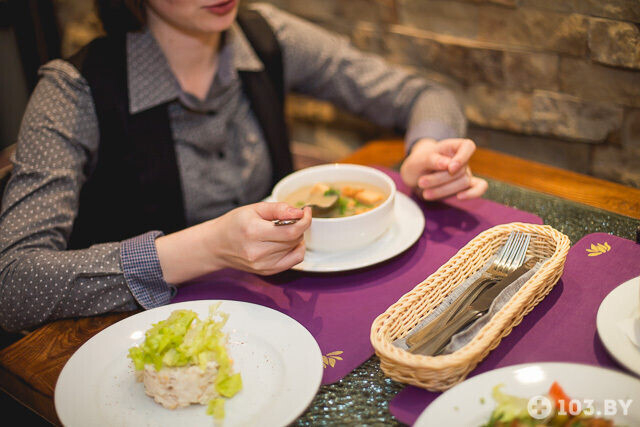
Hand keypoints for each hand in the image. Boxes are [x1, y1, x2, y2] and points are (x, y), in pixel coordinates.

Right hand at [156, 203, 310, 283]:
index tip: (306, 212)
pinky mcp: (267, 272)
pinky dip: (296, 249)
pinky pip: (293, 261)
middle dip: (299, 226)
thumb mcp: (254, 208)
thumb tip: (299, 212)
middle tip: (291, 218)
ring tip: (283, 230)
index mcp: (254, 232)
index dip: (304, 220)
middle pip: (294, 239)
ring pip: (295, 249)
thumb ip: (278, 208)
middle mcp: (258, 252)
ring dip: (296, 238)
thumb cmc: (234, 224)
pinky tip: (288, 242)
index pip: (291, 231)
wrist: (217, 245)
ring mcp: (263, 265)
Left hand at [400, 138, 487, 200]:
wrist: (414, 177)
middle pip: (461, 170)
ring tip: (425, 193)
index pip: (468, 146)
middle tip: (421, 182)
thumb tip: (448, 164)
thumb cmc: (417, 165)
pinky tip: (459, 197)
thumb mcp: (417, 160)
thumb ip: (431, 159)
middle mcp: (461, 160)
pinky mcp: (464, 186)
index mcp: (451, 147)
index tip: (450, 168)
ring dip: (443, 189)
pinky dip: (472, 193)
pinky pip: (478, 188)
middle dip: (439, 179)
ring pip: (463, 182)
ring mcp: (464, 173)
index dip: (462, 157)